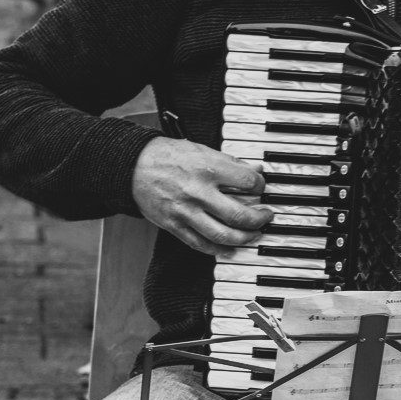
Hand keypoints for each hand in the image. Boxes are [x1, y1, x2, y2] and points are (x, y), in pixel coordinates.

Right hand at [131, 137, 270, 254]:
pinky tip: (230, 249)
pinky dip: (219, 250)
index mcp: (208, 168)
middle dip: (259, 219)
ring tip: (253, 234)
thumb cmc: (169, 155)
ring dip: (244, 238)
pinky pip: (201, 244)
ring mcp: (186, 212)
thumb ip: (230, 162)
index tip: (261, 187)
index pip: (248, 182)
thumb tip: (256, 171)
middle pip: (239, 215)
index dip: (261, 185)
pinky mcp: (174, 226)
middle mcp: (198, 192)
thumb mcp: (202, 150)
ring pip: (223, 235)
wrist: (134, 166)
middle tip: (266, 216)